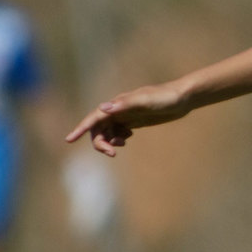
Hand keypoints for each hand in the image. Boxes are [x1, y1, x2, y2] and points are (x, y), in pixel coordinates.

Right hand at [65, 82, 194, 156]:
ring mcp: (126, 115)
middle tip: (113, 153)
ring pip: (107, 132)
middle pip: (98, 129)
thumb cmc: (165, 98)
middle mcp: (119, 110)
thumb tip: (103, 109)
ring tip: (122, 145)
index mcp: (118, 104)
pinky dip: (118, 138)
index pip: (94, 117)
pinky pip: (118, 132)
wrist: (183, 98)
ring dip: (109, 141)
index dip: (80, 128)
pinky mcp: (135, 121)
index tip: (69, 140)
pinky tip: (127, 139)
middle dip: (100, 142)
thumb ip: (125, 105)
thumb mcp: (146, 101)